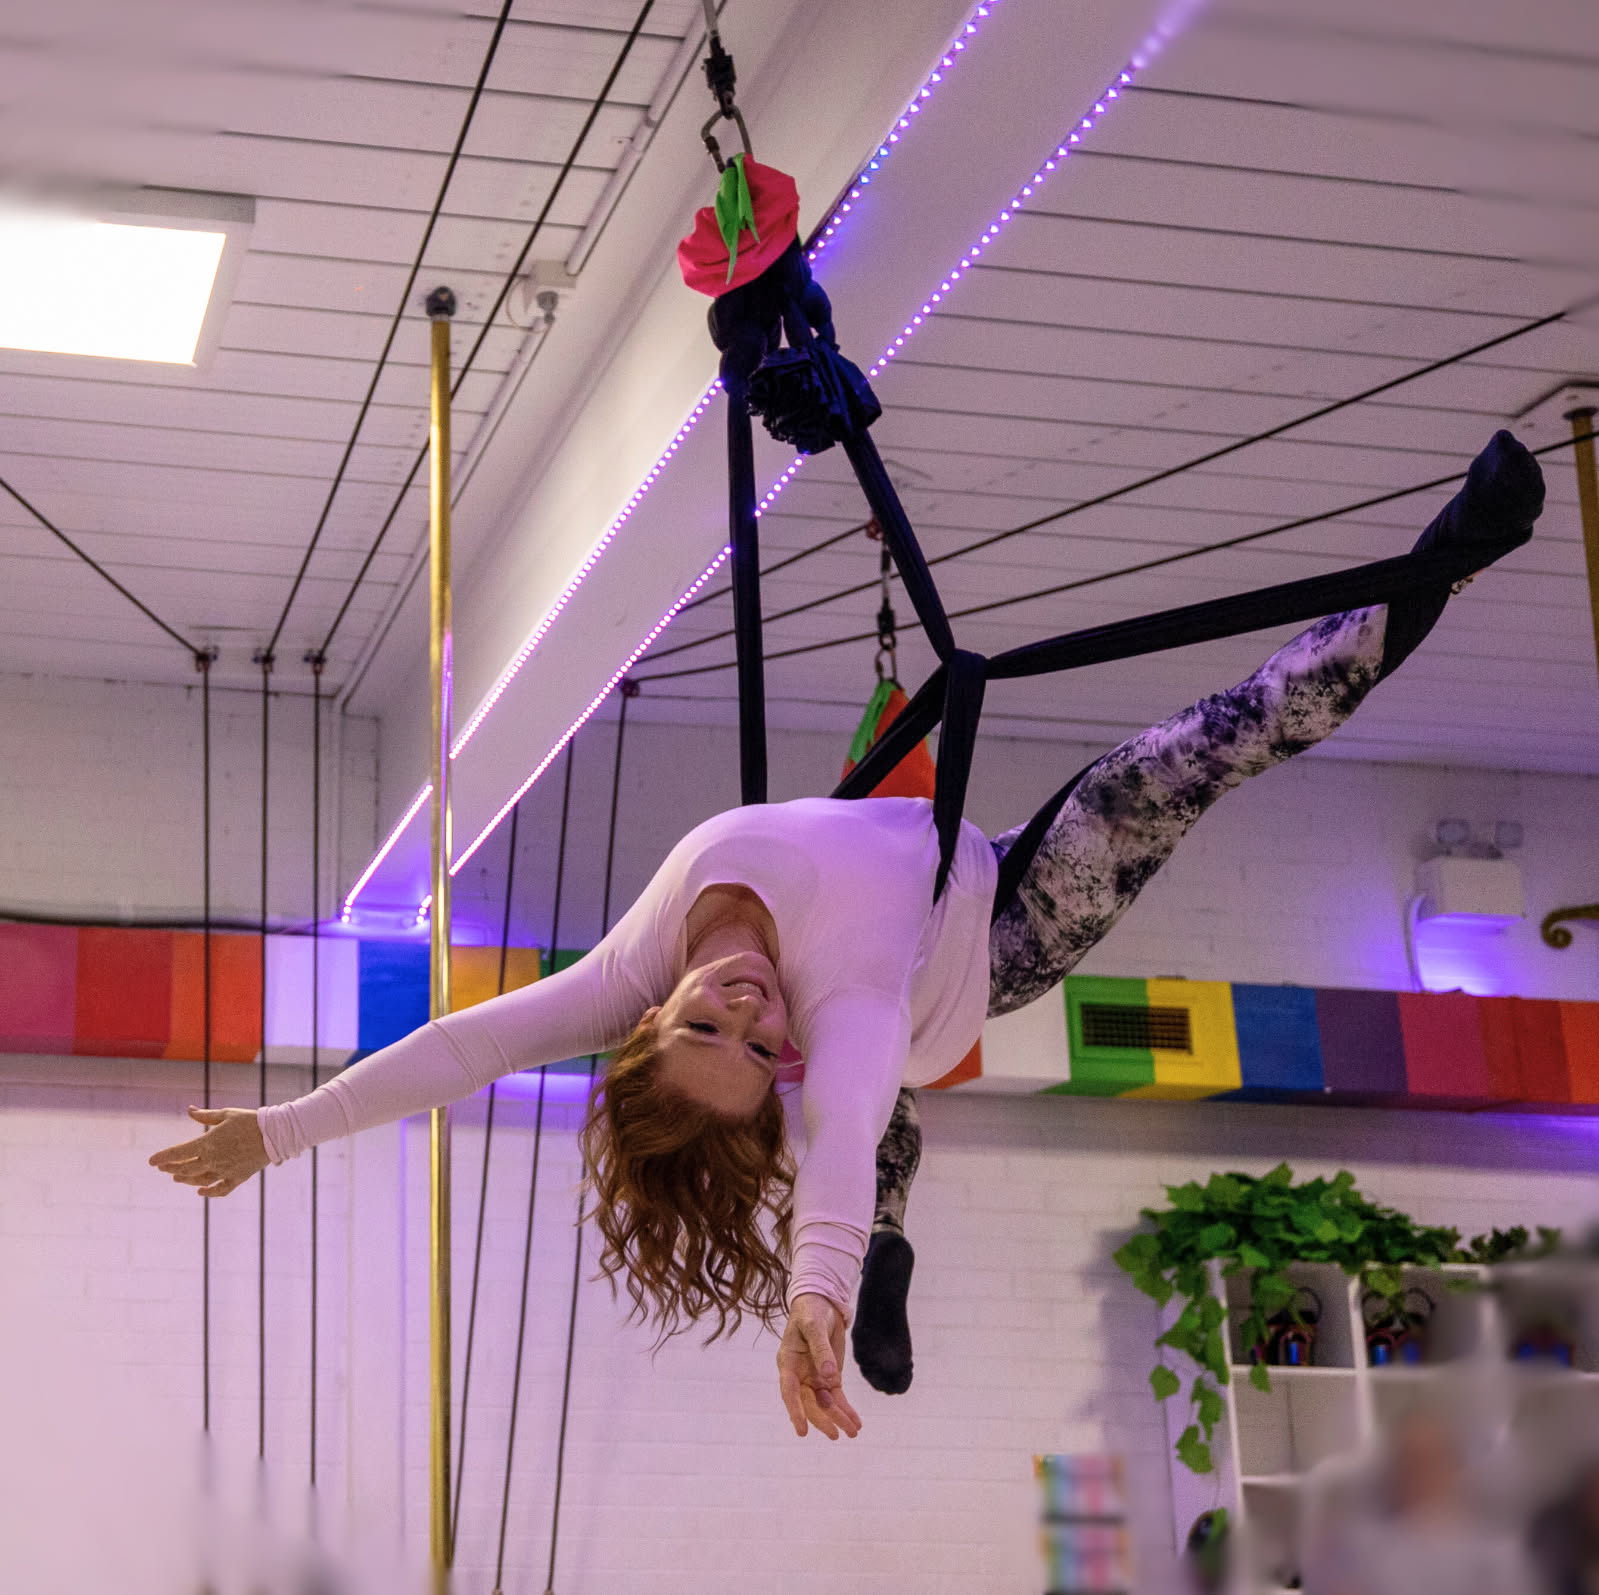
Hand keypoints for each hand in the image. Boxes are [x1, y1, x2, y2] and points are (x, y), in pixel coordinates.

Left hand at [148, 1107, 268, 1197]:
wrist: (274, 1133)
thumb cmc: (249, 1120)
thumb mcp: (226, 1114)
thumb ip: (205, 1116)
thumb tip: (189, 1110)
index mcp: (208, 1143)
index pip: (178, 1153)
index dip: (162, 1157)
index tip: (151, 1161)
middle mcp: (213, 1160)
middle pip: (185, 1168)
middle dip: (171, 1168)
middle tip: (163, 1167)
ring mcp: (225, 1171)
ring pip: (199, 1180)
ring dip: (185, 1180)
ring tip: (177, 1178)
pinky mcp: (238, 1178)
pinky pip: (220, 1189)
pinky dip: (208, 1192)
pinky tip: (200, 1191)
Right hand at [776, 1293, 860, 1440]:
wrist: (820, 1304)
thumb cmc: (811, 1312)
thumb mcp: (814, 1326)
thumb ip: (821, 1350)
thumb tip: (829, 1376)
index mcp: (788, 1362)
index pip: (790, 1391)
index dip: (795, 1411)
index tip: (801, 1431)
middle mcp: (799, 1375)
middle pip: (809, 1403)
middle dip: (823, 1419)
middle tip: (836, 1434)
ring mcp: (814, 1378)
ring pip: (824, 1404)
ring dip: (838, 1418)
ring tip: (853, 1432)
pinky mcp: (828, 1377)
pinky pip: (836, 1397)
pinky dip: (845, 1410)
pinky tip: (855, 1422)